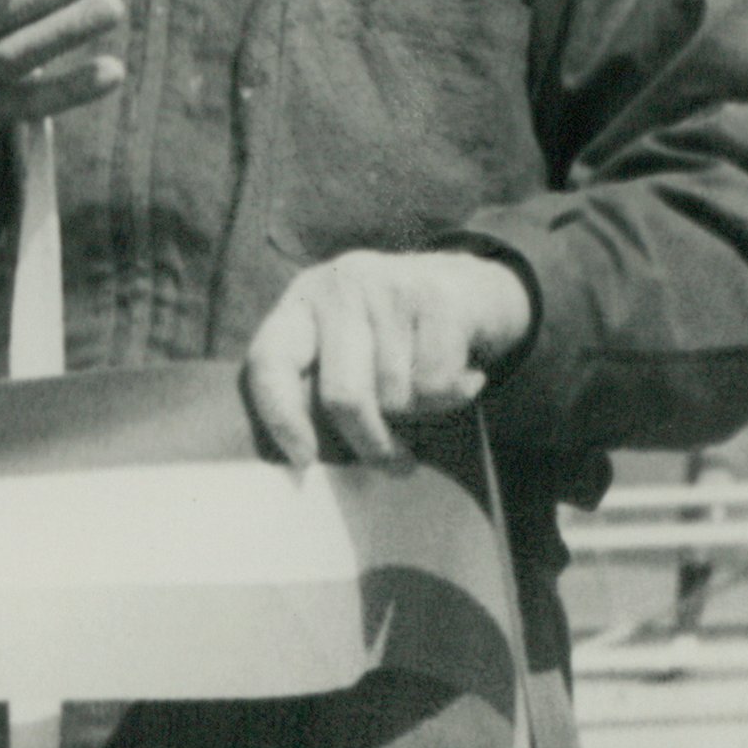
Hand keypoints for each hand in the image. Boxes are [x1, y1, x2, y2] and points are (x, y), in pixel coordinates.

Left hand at [239, 249, 533, 468]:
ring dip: (421, 413)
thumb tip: (307, 460)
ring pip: (395, 395)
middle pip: (342, 396)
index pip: (269, 362)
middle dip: (371, 441)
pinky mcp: (439, 296)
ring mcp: (389, 286)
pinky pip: (436, 383)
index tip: (304, 460)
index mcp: (301, 304)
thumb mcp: (349, 350)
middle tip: (396, 462)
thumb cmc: (399, 337)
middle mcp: (339, 286)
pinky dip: (454, 394)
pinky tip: (465, 375)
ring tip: (433, 392)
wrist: (477, 285)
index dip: (281, 417)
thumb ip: (322, 387)